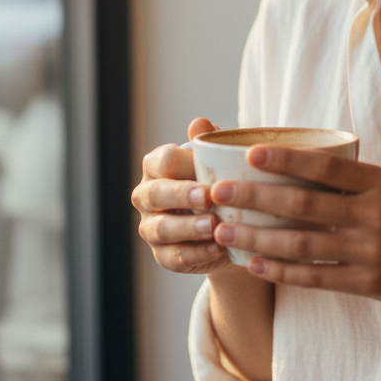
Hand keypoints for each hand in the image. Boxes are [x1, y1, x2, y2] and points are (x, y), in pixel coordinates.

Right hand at [132, 117, 229, 274]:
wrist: (232, 224)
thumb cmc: (220, 181)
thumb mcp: (219, 161)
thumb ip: (209, 143)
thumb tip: (200, 123)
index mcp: (157, 167)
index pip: (162, 161)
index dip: (183, 165)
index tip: (206, 170)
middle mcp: (147, 196)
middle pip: (155, 194)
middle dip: (180, 195)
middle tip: (207, 197)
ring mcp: (151, 228)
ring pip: (161, 229)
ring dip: (187, 227)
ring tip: (213, 225)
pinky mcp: (163, 256)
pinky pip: (175, 256)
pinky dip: (197, 253)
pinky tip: (218, 247)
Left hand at [210, 145, 380, 316]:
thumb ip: (359, 182)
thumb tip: (307, 164)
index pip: (326, 166)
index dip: (287, 158)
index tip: (250, 152)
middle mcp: (374, 215)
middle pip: (304, 204)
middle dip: (255, 197)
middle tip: (218, 191)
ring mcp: (370, 252)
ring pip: (302, 244)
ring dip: (257, 236)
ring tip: (223, 229)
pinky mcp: (369, 285)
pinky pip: (316, 278)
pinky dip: (282, 271)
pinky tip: (254, 263)